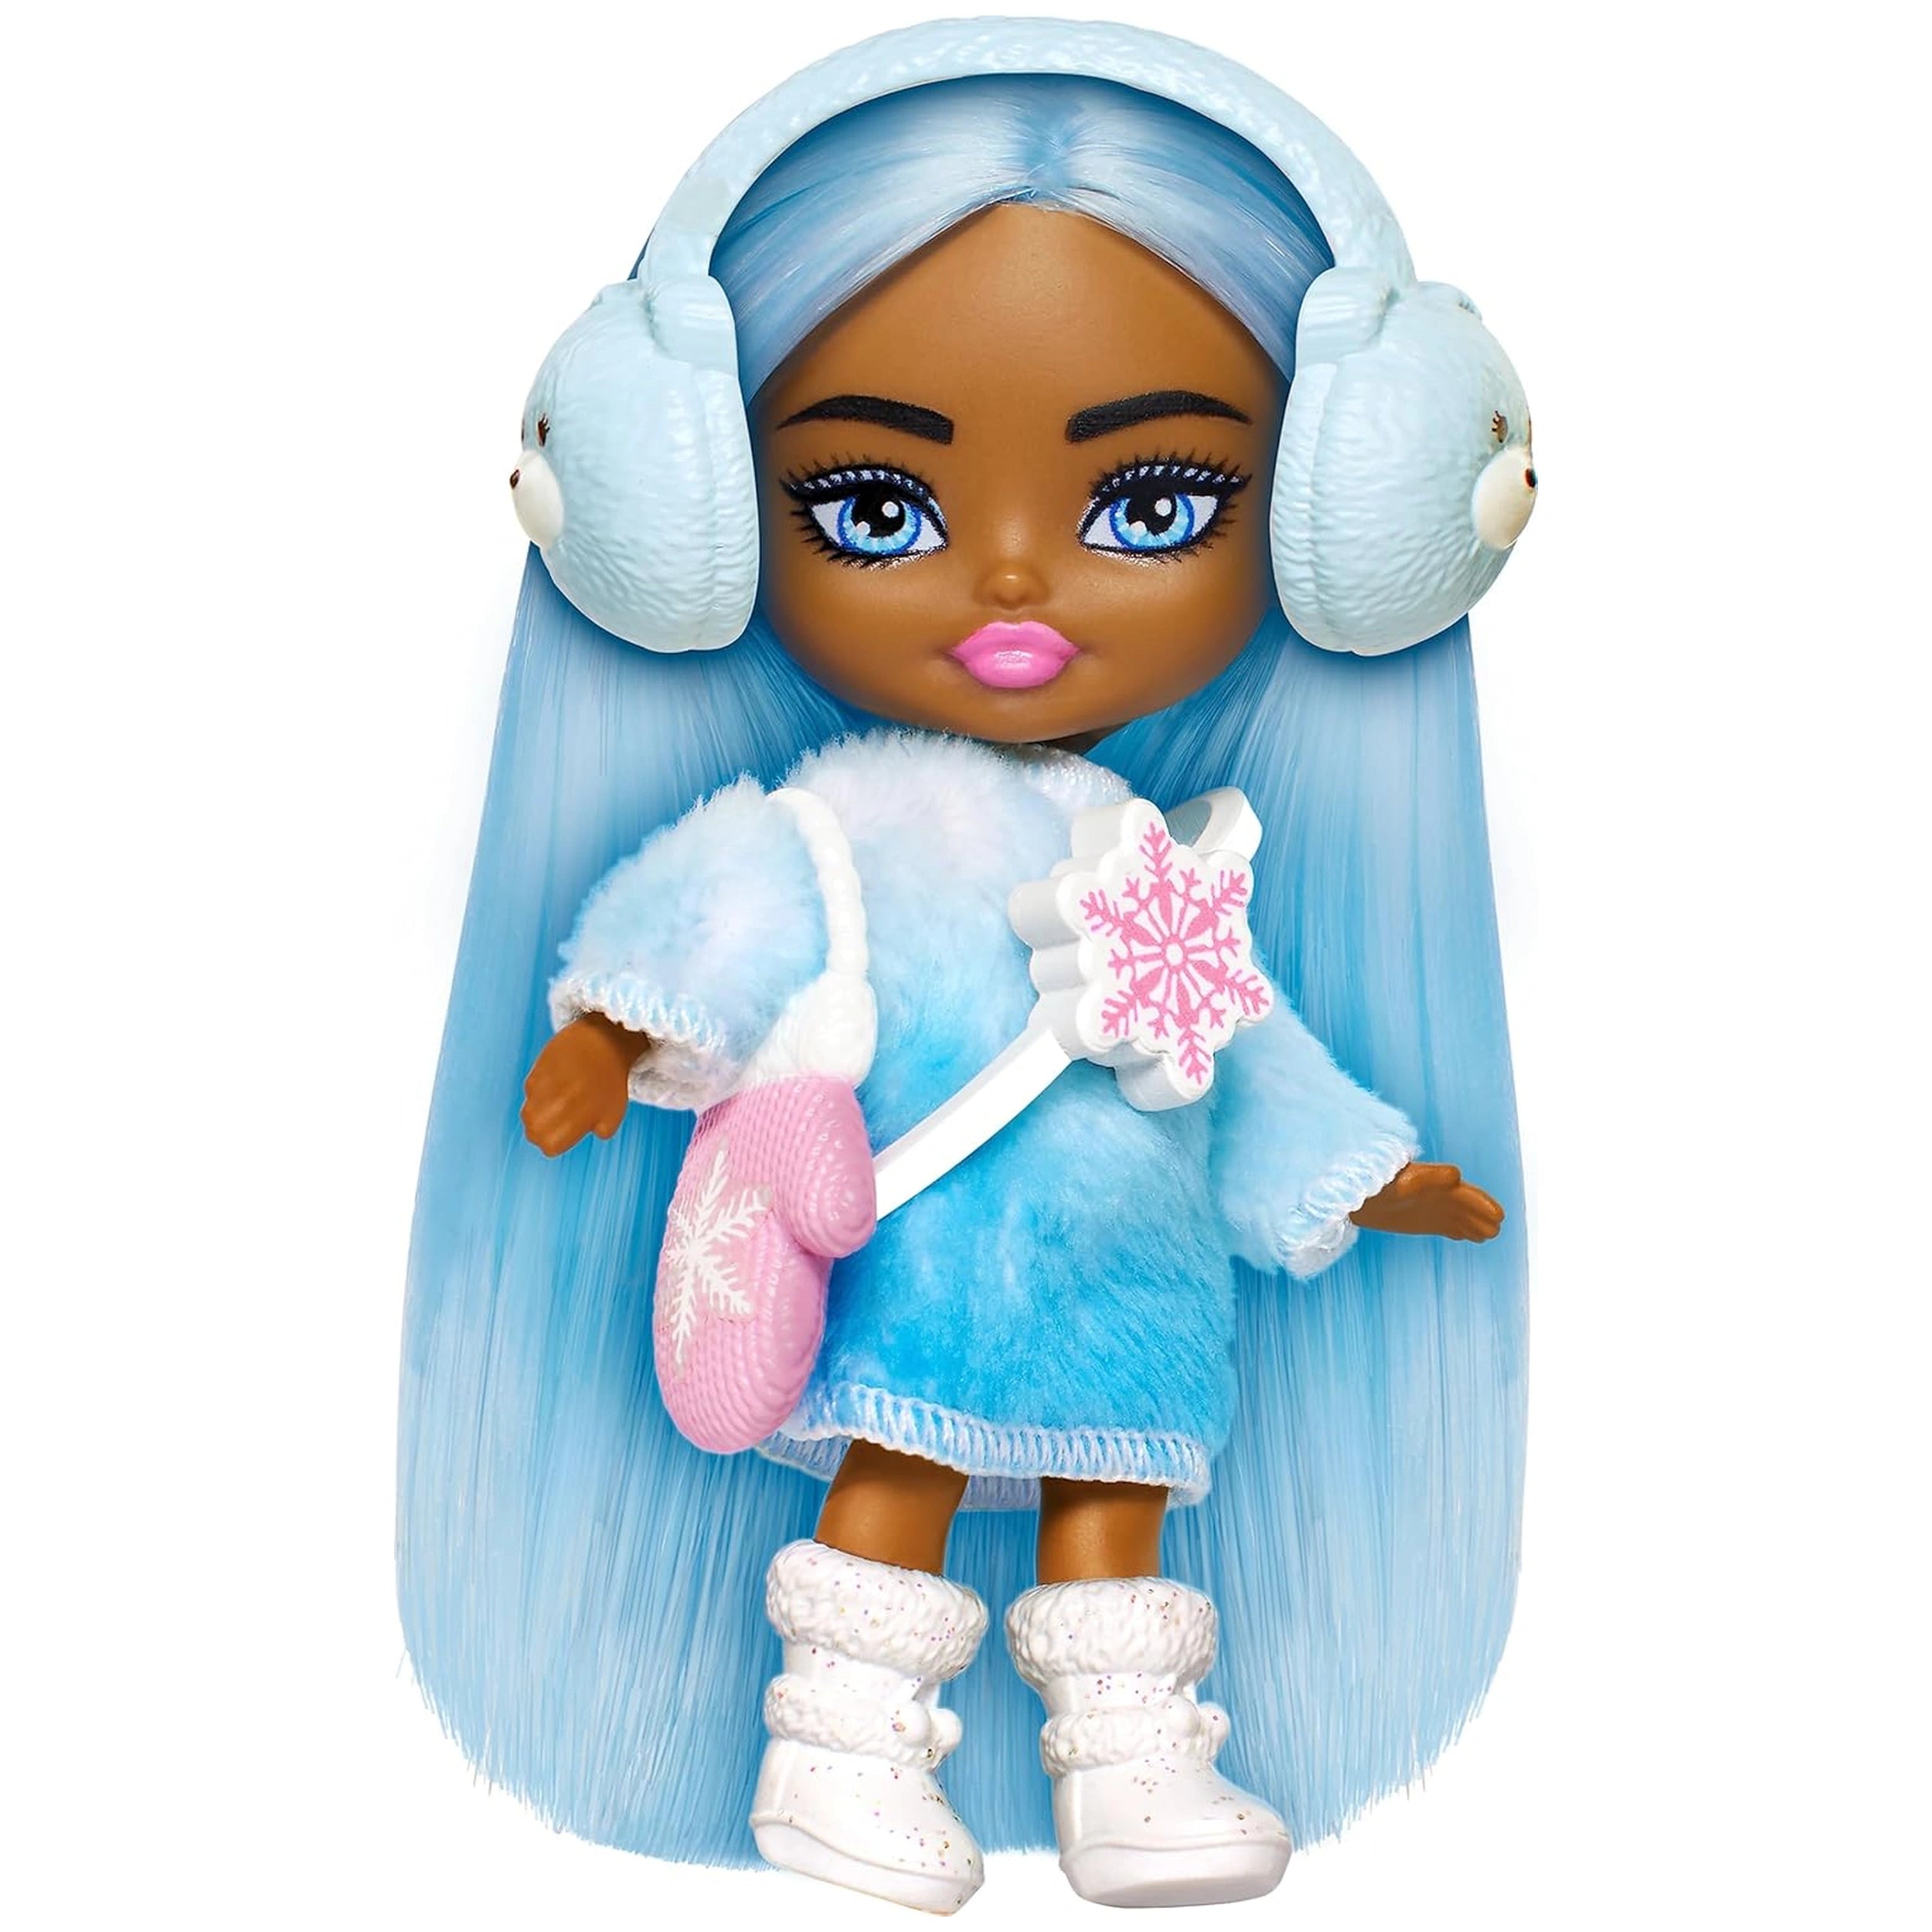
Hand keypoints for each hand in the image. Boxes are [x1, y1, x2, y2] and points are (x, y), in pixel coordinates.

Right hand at [520, 1013, 652, 1155]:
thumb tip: (588, 1131)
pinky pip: (530, 1090)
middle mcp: (553, 1108)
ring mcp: (542, 1090)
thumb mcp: (614, 1114)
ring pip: (527, 1111)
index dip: (555, 1141)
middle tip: (558, 1119)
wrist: (603, 1042)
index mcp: (573, 1122)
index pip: (548, 1146)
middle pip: (532, 1132)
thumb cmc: (610, 1080)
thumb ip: (600, 1131)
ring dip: (539, 1109)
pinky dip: (539, 1090)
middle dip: (542, 1129)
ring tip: (559, 1097)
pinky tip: (556, 1080)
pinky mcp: (535, 1072)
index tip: (563, 1133)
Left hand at [1349, 1162, 1503, 1242]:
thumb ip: (1425, 1179)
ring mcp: (1427, 1207)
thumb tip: (1455, 1175)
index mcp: (1428, 1181)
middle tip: (1496, 1228)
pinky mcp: (1419, 1220)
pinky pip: (1443, 1225)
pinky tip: (1467, 1236)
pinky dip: (1457, 1230)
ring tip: (1488, 1235)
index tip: (1496, 1214)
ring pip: (1456, 1216)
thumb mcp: (1399, 1181)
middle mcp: (1431, 1193)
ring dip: (1472, 1224)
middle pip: (1461, 1203)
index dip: (1478, 1202)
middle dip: (1479, 1214)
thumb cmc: (1373, 1183)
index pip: (1460, 1190)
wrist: (1350, 1194)